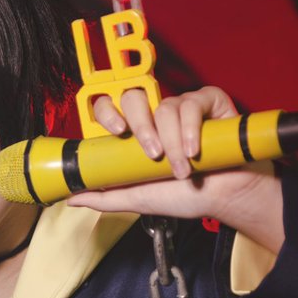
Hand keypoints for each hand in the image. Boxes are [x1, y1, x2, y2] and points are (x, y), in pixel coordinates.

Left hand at [67, 86, 283, 254]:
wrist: (226, 197)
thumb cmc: (187, 196)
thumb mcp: (138, 199)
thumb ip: (105, 197)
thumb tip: (72, 197)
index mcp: (137, 133)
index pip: (111, 106)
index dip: (107, 112)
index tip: (116, 131)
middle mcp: (156, 116)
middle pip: (134, 98)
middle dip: (142, 128)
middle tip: (153, 155)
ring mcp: (182, 106)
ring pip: (165, 108)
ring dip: (173, 143)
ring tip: (183, 168)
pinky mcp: (208, 101)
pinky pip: (192, 104)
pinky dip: (192, 129)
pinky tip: (196, 150)